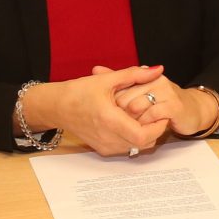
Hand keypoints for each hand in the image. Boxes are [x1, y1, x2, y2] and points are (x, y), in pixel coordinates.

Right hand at [26, 64, 170, 156]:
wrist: (56, 107)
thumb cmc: (78, 92)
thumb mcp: (107, 80)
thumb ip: (135, 74)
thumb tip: (158, 69)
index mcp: (109, 120)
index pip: (142, 135)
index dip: (157, 127)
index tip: (162, 113)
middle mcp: (107, 137)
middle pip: (144, 144)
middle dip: (155, 131)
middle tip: (157, 114)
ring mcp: (105, 146)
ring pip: (136, 148)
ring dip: (146, 135)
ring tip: (145, 117)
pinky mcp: (102, 149)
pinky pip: (126, 148)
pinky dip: (134, 139)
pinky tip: (131, 123)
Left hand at [112, 72, 218, 137]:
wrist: (193, 111)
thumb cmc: (163, 103)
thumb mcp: (140, 90)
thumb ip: (119, 80)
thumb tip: (95, 69)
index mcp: (144, 75)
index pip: (119, 88)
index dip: (113, 105)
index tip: (115, 115)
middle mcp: (155, 80)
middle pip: (124, 99)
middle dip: (121, 115)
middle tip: (125, 124)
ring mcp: (166, 91)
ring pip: (136, 107)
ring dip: (133, 122)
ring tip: (136, 127)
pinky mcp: (174, 105)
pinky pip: (152, 115)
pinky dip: (147, 124)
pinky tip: (148, 128)